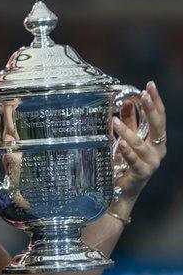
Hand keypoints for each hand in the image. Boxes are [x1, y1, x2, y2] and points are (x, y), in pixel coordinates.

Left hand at [113, 81, 166, 201]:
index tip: (150, 85)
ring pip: (141, 144)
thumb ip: (128, 120)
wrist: (120, 189)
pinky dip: (127, 151)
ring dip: (127, 131)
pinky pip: (134, 161)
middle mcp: (157, 150)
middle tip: (144, 94)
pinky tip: (119, 143)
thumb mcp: (126, 137)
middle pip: (157, 126)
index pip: (159, 117)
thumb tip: (128, 100)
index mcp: (156, 140)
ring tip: (115, 121)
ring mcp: (151, 163)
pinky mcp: (142, 174)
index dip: (156, 101)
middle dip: (151, 109)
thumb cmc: (124, 162)